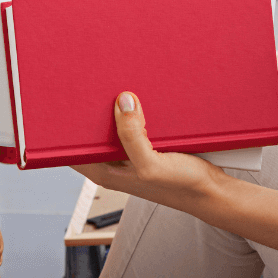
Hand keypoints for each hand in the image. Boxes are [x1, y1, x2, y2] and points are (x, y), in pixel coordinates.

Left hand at [71, 92, 226, 211]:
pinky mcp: (147, 146)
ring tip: (113, 89)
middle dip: (89, 114)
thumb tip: (122, 103)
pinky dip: (134, 113)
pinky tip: (139, 101)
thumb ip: (132, 136)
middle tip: (91, 87)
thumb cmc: (181, 188)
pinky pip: (133, 124)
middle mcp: (113, 164)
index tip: (66, 104)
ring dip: (114, 111)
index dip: (65, 130)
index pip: (71, 150)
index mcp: (105, 172)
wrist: (211, 191)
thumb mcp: (151, 166)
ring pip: (112, 127)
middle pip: (90, 135)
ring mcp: (130, 154)